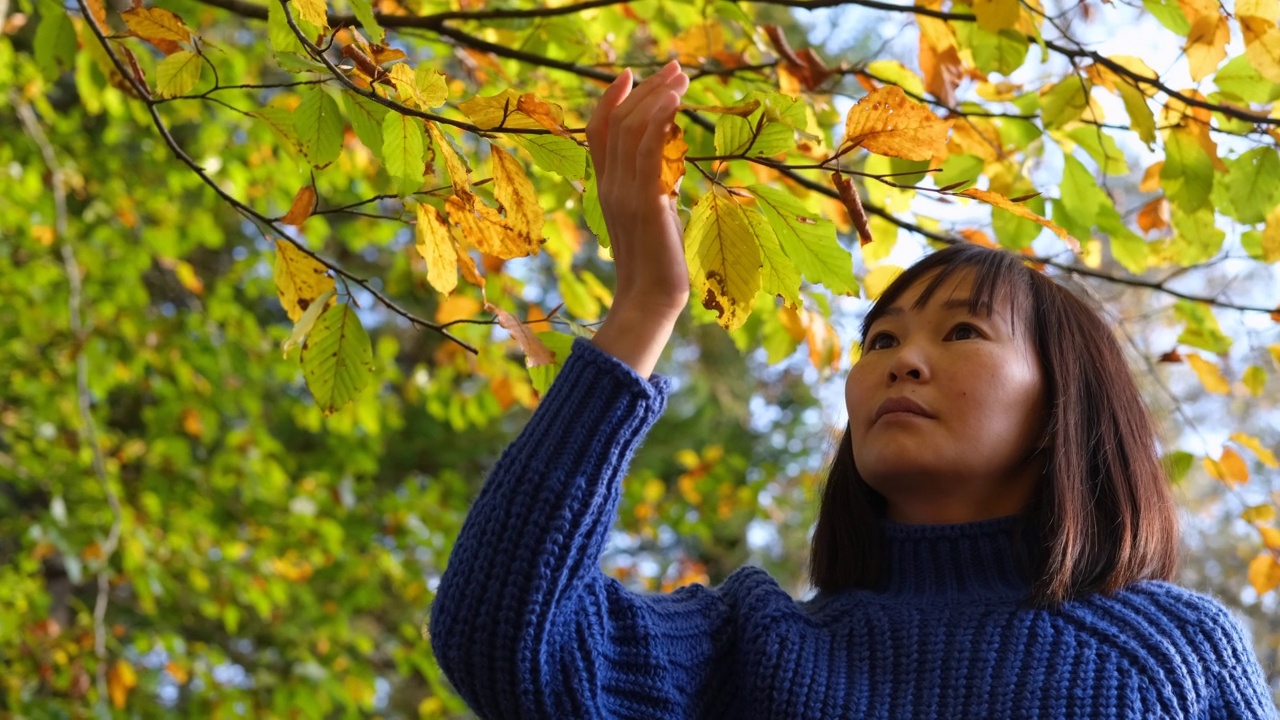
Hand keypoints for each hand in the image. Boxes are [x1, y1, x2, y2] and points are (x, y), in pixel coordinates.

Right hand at [585, 61, 691, 321]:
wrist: (648, 302)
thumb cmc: (657, 267)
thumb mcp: (653, 220)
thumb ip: (654, 192)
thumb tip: (668, 174)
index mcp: (606, 190)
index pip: (597, 133)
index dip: (610, 100)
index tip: (631, 74)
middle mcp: (609, 186)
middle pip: (619, 122)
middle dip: (647, 89)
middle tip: (676, 67)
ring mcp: (624, 193)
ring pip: (633, 129)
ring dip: (658, 96)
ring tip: (682, 76)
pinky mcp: (646, 202)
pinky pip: (648, 150)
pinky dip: (659, 119)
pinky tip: (675, 100)